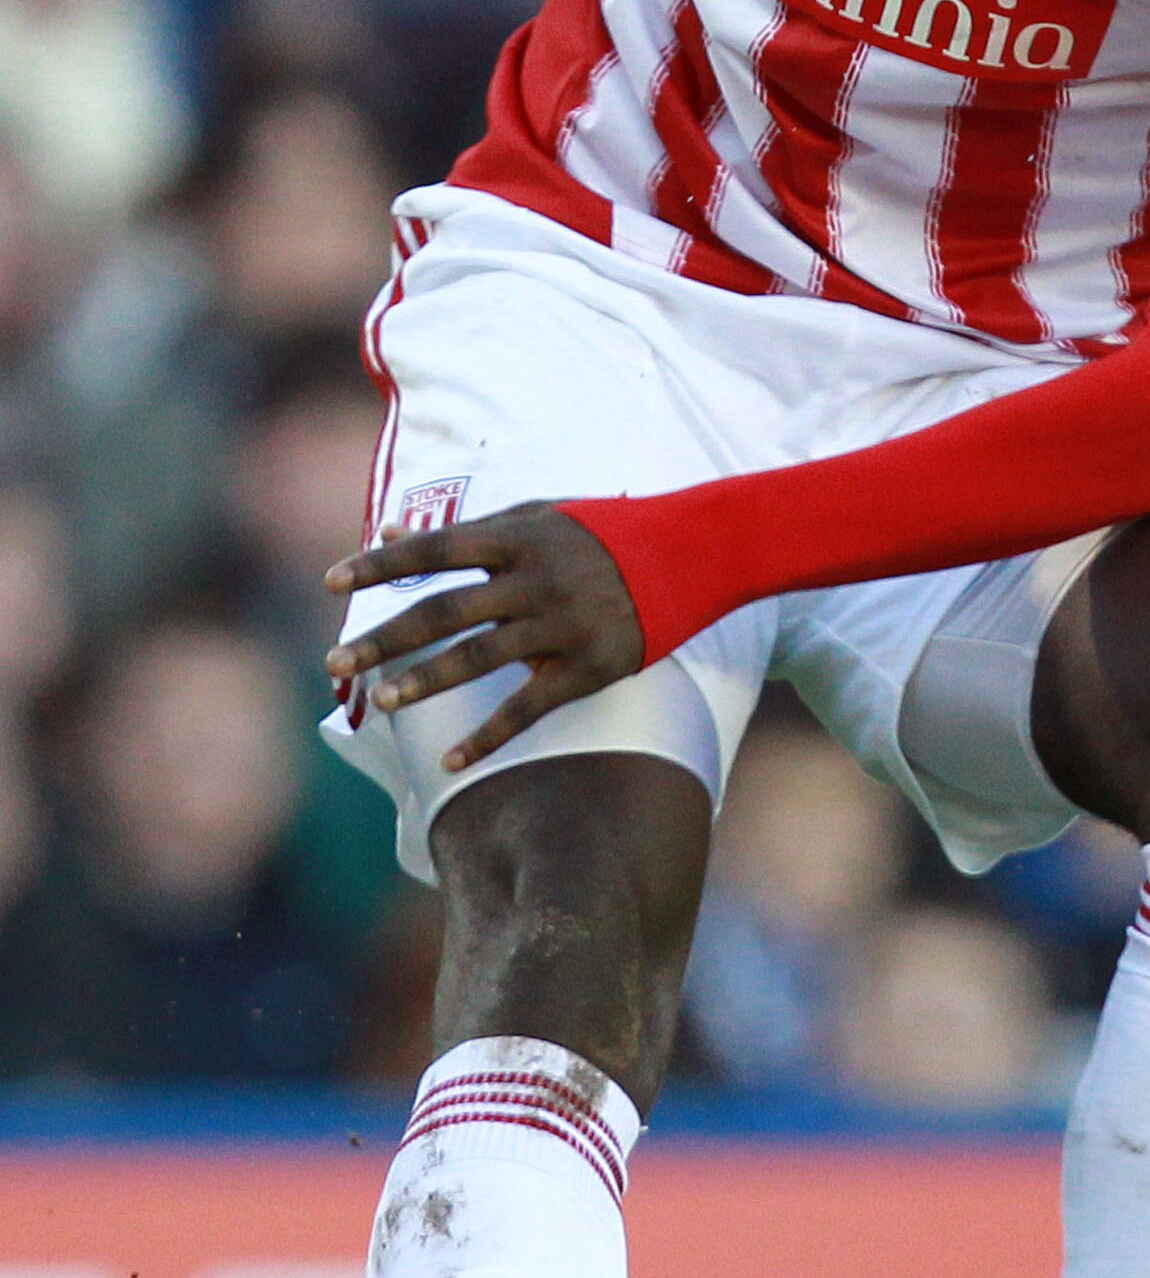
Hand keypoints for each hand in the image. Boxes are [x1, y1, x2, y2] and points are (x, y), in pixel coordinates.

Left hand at [324, 502, 644, 773]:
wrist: (691, 556)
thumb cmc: (603, 533)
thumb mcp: (537, 516)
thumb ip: (464, 528)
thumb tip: (384, 527)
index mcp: (519, 537)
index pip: (435, 549)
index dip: (381, 565)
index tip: (331, 582)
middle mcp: (535, 580)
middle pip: (445, 610)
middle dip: (386, 637)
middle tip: (334, 662)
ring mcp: (562, 625)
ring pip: (481, 658)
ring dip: (426, 682)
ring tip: (381, 703)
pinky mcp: (587, 667)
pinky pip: (528, 708)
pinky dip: (487, 737)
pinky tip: (449, 761)